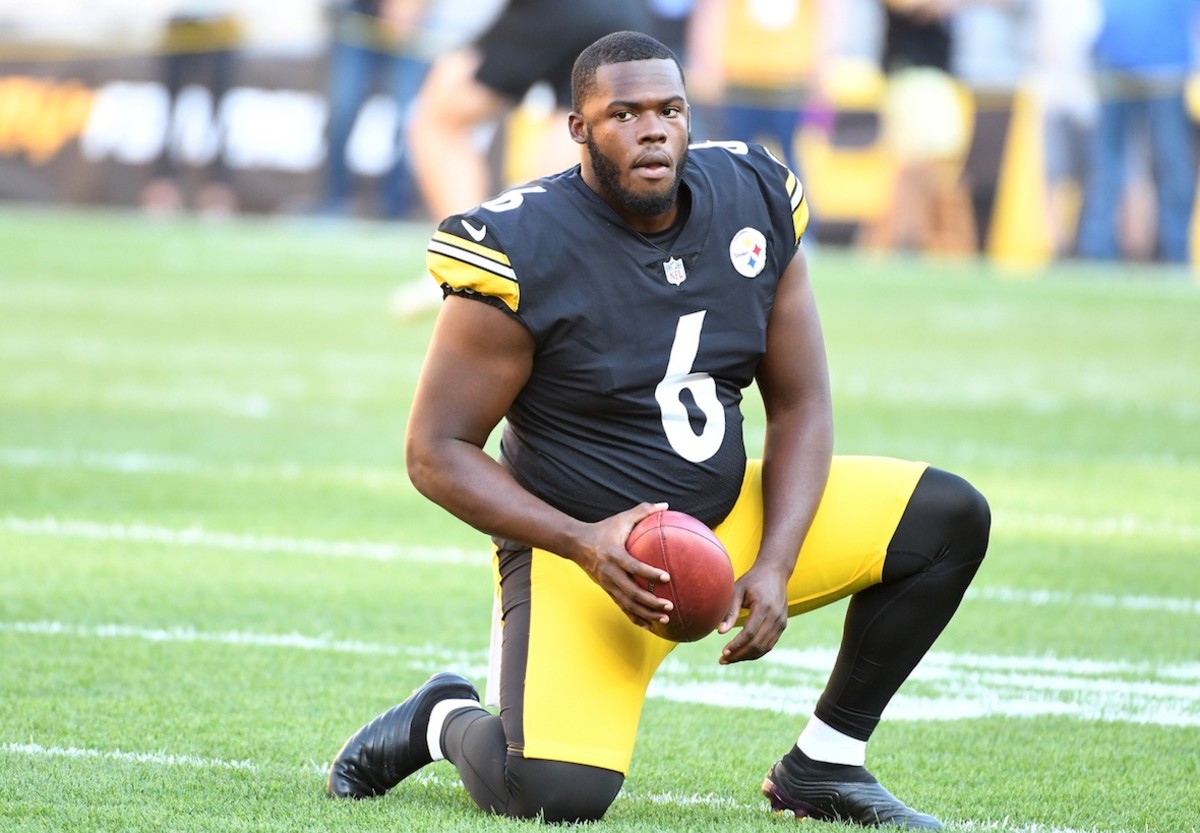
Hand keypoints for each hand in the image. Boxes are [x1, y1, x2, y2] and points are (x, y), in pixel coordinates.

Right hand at [572, 502, 675, 630]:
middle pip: (631, 592)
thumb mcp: (622, 518)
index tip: (666, 577)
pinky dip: (636, 617)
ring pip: (628, 604)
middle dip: (651, 601)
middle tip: (670, 604)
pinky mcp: (607, 591)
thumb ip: (643, 511)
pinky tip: (650, 625)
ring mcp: (608, 584)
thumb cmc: (604, 529)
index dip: (649, 573)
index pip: (633, 567)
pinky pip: (623, 607)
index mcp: (614, 555)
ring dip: (646, 613)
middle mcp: (610, 573)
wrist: (577, 544)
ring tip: (665, 618)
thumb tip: (666, 505)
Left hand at [716, 564, 788, 663]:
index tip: (723, 653)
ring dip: (747, 656)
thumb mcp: (737, 590)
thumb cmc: (752, 580)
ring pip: (764, 647)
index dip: (736, 645)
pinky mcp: (782, 625)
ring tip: (730, 659)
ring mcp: (781, 622)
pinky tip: (742, 653)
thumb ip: (730, 611)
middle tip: (723, 660)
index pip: (750, 633)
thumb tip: (719, 632)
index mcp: (764, 607)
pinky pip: (769, 644)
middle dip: (739, 655)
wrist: (775, 572)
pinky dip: (756, 652)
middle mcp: (775, 616)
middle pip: (757, 644)